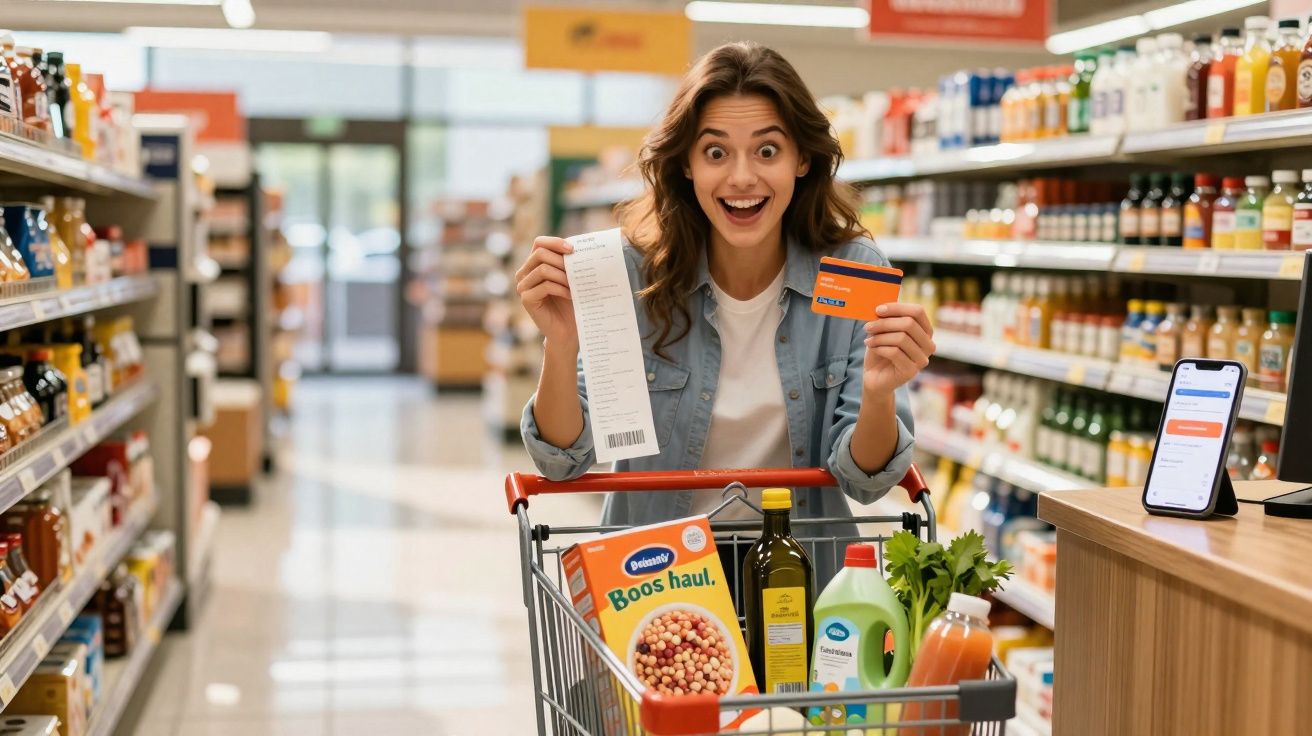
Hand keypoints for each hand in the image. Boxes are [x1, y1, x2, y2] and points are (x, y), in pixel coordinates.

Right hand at [515, 236, 576, 350]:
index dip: (555, 242)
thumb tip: (575, 246)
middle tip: (577, 271)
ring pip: (543, 269)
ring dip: (563, 276)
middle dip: (562, 260)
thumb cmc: (570, 302)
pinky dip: (561, 289)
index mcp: (533, 264)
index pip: (539, 243)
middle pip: (540, 253)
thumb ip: (567, 262)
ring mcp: (523, 286)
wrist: (567, 329)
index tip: (573, 249)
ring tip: (575, 285)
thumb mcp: (569, 278)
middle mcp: (524, 273)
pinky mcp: (526, 299)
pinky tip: (571, 295)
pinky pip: (545, 286)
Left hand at [862, 303, 934, 395]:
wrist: (875, 377)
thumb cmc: (880, 351)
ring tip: (868, 340)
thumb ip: (887, 318)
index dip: (897, 308)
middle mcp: (928, 345)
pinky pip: (895, 352)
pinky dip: (879, 348)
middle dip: (884, 323)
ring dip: (880, 337)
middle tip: (867, 326)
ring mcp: (922, 359)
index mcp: (925, 331)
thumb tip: (881, 306)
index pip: (918, 312)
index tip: (878, 310)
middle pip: (909, 324)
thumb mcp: (884, 331)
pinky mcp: (911, 371)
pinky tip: (873, 348)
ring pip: (901, 338)